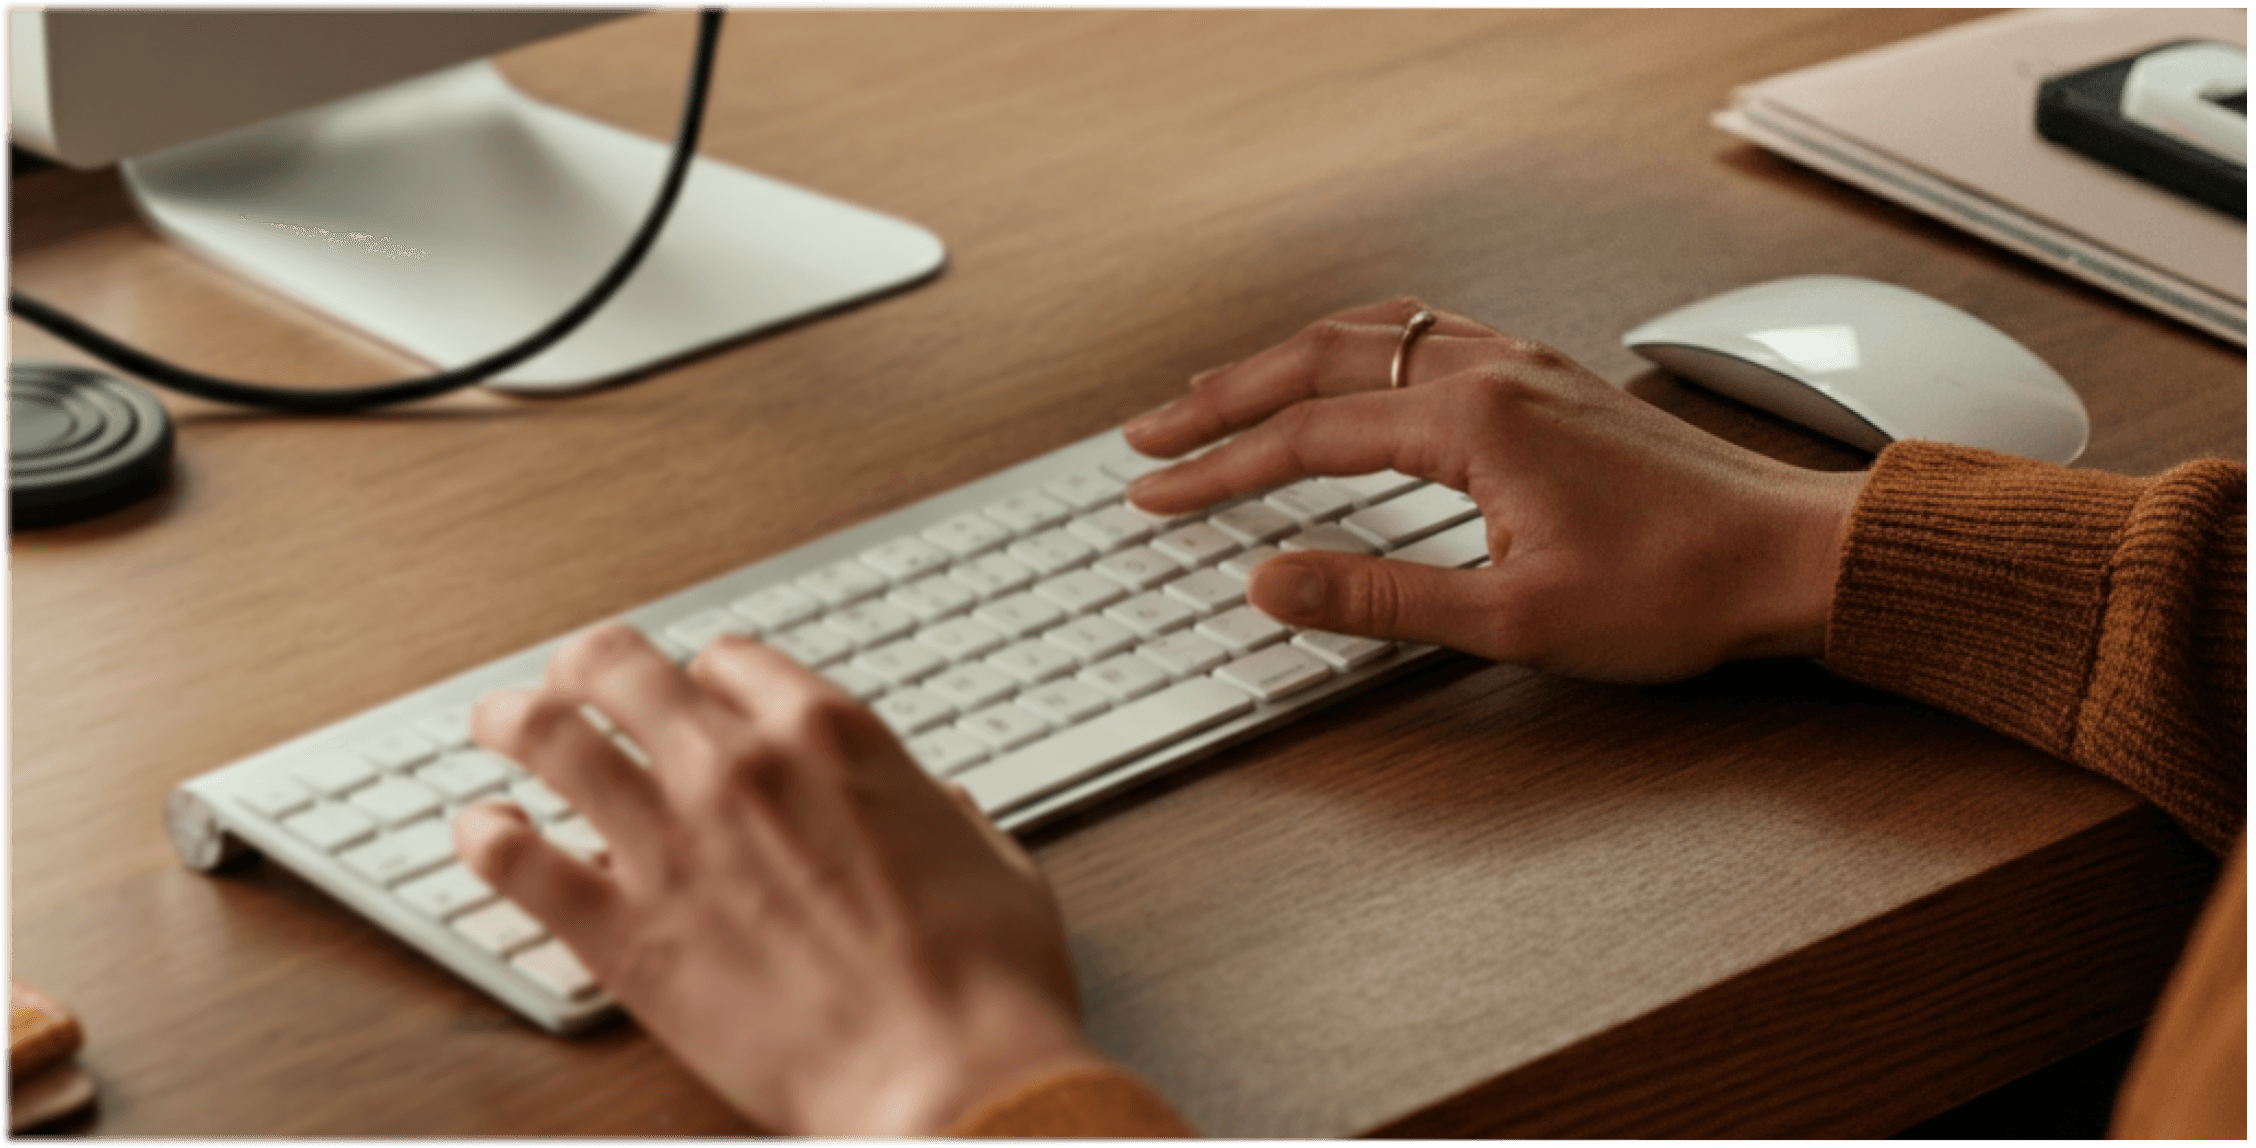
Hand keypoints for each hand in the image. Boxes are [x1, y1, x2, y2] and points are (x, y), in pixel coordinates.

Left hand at [453, 625, 1107, 1134]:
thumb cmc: (983, 981)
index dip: (702, 675)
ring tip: (496, 723)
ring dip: (514, 720)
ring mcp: (671, 843)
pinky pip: (517, 861)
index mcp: (830, 736)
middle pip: (622, 668)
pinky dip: (484, 839)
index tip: (693, 694)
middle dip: (588, 666)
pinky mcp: (626, 932)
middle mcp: (738, 767)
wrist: (948, 1074)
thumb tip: (942, 812)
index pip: (729, 660)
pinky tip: (478, 834)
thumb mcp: (996, 864)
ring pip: (550, 737)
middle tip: (572, 680)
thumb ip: (950, 820)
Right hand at [1123, 299, 1866, 682]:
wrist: (1792, 557)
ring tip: (1227, 392)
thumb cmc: (1678, 588)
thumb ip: (1379, 600)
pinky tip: (1354, 375)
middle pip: (1323, 361)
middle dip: (1226, 395)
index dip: (1218, 468)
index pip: (1307, 436)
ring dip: (1288, 361)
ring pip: (1376, 335)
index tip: (1157, 491)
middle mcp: (1494, 373)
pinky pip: (1430, 337)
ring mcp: (1527, 367)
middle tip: (1154, 430)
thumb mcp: (1514, 620)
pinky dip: (1360, 350)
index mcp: (1473, 422)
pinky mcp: (1552, 383)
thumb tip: (1272, 581)